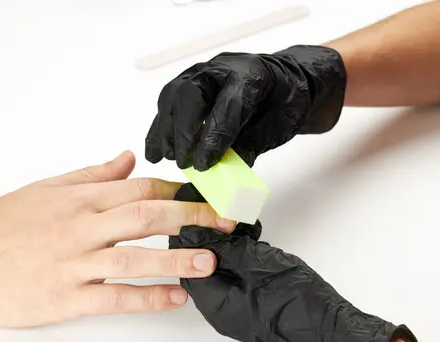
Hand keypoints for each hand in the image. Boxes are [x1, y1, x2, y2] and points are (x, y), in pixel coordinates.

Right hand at [0, 151, 235, 327]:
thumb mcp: (44, 189)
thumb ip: (91, 175)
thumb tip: (127, 158)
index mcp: (77, 199)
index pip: (137, 188)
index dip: (175, 191)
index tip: (202, 195)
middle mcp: (80, 228)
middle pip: (145, 217)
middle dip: (190, 217)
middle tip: (224, 221)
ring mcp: (74, 264)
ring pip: (134, 257)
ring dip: (176, 258)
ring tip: (209, 260)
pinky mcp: (66, 297)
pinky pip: (114, 297)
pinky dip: (147, 298)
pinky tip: (174, 298)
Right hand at [145, 46, 346, 169]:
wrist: (284, 83)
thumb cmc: (283, 102)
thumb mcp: (275, 127)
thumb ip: (248, 148)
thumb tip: (223, 176)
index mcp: (250, 75)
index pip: (226, 106)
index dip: (213, 137)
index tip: (203, 164)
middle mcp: (220, 69)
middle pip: (190, 95)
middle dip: (184, 132)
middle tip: (184, 162)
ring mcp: (200, 74)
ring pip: (172, 96)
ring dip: (166, 130)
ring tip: (168, 157)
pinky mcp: (187, 85)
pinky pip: (166, 104)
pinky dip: (159, 129)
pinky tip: (155, 151)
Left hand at [169, 183, 416, 341]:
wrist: (331, 334)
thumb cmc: (296, 303)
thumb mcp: (257, 264)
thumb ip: (227, 248)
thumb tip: (202, 234)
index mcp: (214, 302)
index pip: (189, 265)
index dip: (194, 238)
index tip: (203, 216)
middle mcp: (221, 311)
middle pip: (204, 269)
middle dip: (213, 241)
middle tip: (225, 219)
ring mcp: (238, 311)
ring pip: (223, 273)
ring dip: (230, 249)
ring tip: (243, 229)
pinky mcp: (254, 308)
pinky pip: (239, 281)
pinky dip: (243, 261)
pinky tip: (255, 244)